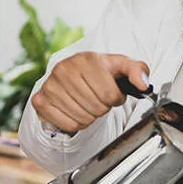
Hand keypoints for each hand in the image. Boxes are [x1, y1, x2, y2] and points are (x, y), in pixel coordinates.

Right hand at [32, 52, 149, 133]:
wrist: (74, 74)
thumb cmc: (100, 72)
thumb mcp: (122, 67)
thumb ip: (138, 71)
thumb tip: (143, 84)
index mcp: (87, 59)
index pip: (110, 95)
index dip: (116, 99)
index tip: (112, 94)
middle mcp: (64, 69)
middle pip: (96, 108)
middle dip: (103, 108)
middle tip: (99, 100)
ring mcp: (49, 84)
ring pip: (82, 118)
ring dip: (90, 116)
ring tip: (88, 104)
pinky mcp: (39, 100)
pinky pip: (67, 124)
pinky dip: (76, 124)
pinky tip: (76, 111)